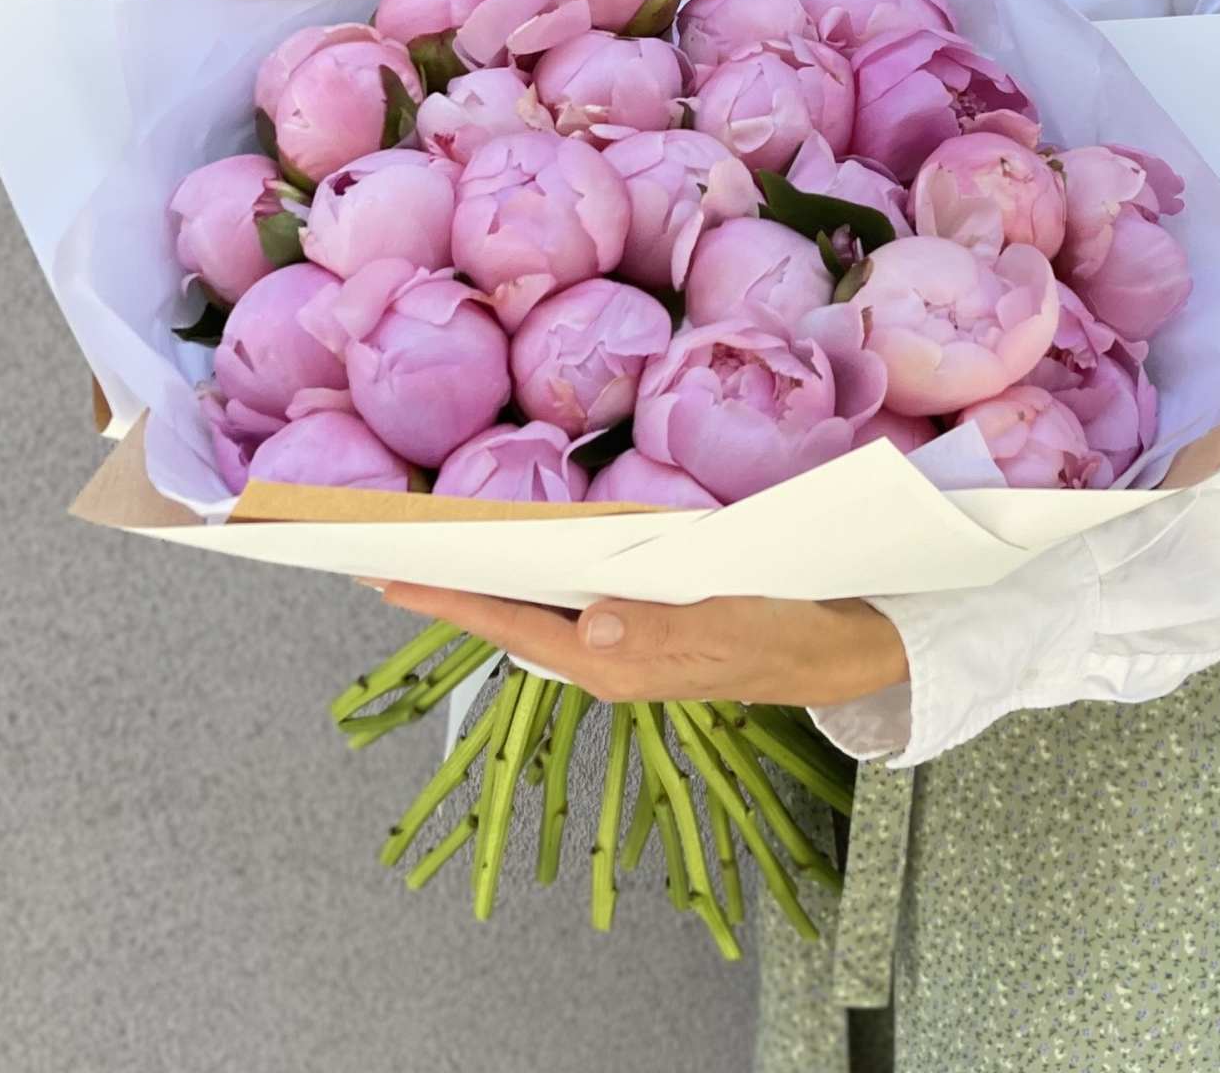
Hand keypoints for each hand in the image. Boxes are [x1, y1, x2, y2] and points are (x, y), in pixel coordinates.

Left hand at [366, 582, 909, 708]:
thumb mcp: (730, 623)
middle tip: (387, 557)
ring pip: (536, 615)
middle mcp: (606, 661)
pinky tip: (525, 560)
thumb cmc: (783, 631)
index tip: (389, 576)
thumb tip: (594, 622)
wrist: (832, 649)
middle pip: (511, 621)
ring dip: (488, 586)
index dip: (450, 599)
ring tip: (438, 555)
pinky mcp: (641, 632)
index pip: (513, 626)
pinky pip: (568, 607)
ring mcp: (621, 649)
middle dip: (451, 591)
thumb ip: (664, 628)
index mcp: (617, 663)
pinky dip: (534, 582)